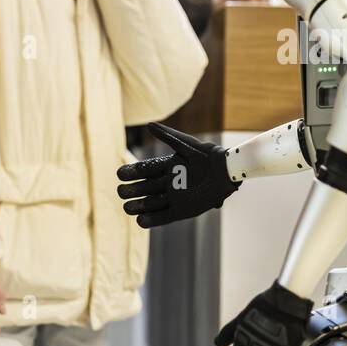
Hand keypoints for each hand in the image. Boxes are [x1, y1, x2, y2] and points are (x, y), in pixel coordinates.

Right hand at [116, 122, 239, 227]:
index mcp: (168, 167)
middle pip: (146, 188)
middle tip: (121, 191)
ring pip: (152, 203)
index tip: (120, 174)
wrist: (226, 170)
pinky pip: (165, 216)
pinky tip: (140, 220)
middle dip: (133, 190)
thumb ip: (167, 135)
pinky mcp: (183, 210)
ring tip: (126, 207)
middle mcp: (169, 183)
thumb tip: (149, 125)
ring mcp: (175, 197)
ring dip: (139, 206)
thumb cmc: (208, 154)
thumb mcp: (186, 144)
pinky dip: (153, 219)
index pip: (145, 170)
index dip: (133, 172)